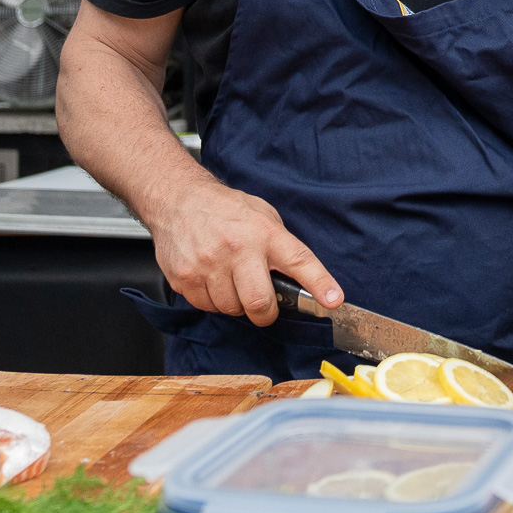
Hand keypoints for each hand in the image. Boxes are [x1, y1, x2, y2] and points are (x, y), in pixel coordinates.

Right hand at [148, 183, 341, 326]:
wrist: (178, 200)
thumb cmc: (226, 209)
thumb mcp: (263, 216)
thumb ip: (279, 246)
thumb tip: (297, 280)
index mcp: (265, 233)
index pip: (299, 261)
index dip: (320, 284)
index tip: (333, 301)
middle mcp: (238, 249)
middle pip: (259, 303)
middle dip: (266, 313)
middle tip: (264, 306)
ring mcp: (208, 265)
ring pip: (231, 309)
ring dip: (236, 304)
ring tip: (232, 280)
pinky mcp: (185, 278)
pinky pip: (206, 307)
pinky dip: (213, 300)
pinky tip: (212, 279)